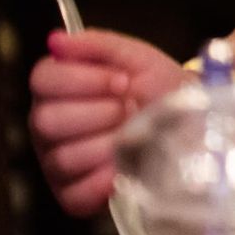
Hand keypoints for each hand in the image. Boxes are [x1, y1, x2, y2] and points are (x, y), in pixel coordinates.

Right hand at [27, 29, 185, 215]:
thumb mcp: (138, 58)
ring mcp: (56, 162)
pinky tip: (124, 168)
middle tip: (130, 110)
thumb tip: (57, 39)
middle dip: (99, 113)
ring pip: (64, 157)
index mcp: (57, 89)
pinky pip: (74, 194)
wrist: (193, 126)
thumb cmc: (160, 89)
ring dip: (108, 145)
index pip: (42, 80)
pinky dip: (104, 182)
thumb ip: (98, 45)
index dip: (84, 80)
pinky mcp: (72, 195)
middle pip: (46, 121)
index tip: (123, 81)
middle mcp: (49, 126)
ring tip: (134, 136)